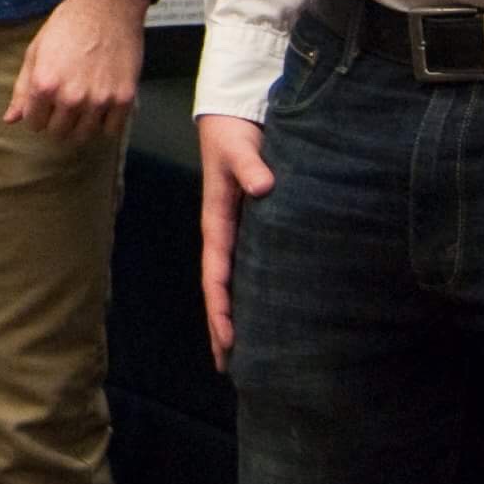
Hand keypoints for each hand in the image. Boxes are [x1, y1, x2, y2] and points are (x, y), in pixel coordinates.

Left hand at [5, 0, 148, 140]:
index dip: (37, 114)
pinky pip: (111, 130)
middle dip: (58, 121)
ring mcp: (99, 100)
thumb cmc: (68, 24)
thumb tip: (11, 119)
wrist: (107, 6)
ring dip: (80, 125)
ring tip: (83, 104)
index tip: (45, 104)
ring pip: (84, 135)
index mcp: (44, 84)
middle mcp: (71, 97)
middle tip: (64, 103)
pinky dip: (106, 123)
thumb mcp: (36, 51)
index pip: (34, 123)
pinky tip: (102, 106)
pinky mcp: (124, 98)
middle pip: (58, 132)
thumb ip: (22, 88)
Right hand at [195, 113, 274, 370]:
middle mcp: (226, 234)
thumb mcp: (238, 147)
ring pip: (235, 282)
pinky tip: (267, 312)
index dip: (221, 307)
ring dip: (236, 316)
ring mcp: (239, 233)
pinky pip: (251, 268)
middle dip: (223, 327)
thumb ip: (250, 165)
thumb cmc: (233, 133)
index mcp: (217, 221)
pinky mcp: (254, 226)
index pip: (217, 274)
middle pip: (221, 289)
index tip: (227, 338)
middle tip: (230, 367)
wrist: (233, 116)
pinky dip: (255, 294)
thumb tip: (262, 187)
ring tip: (245, 354)